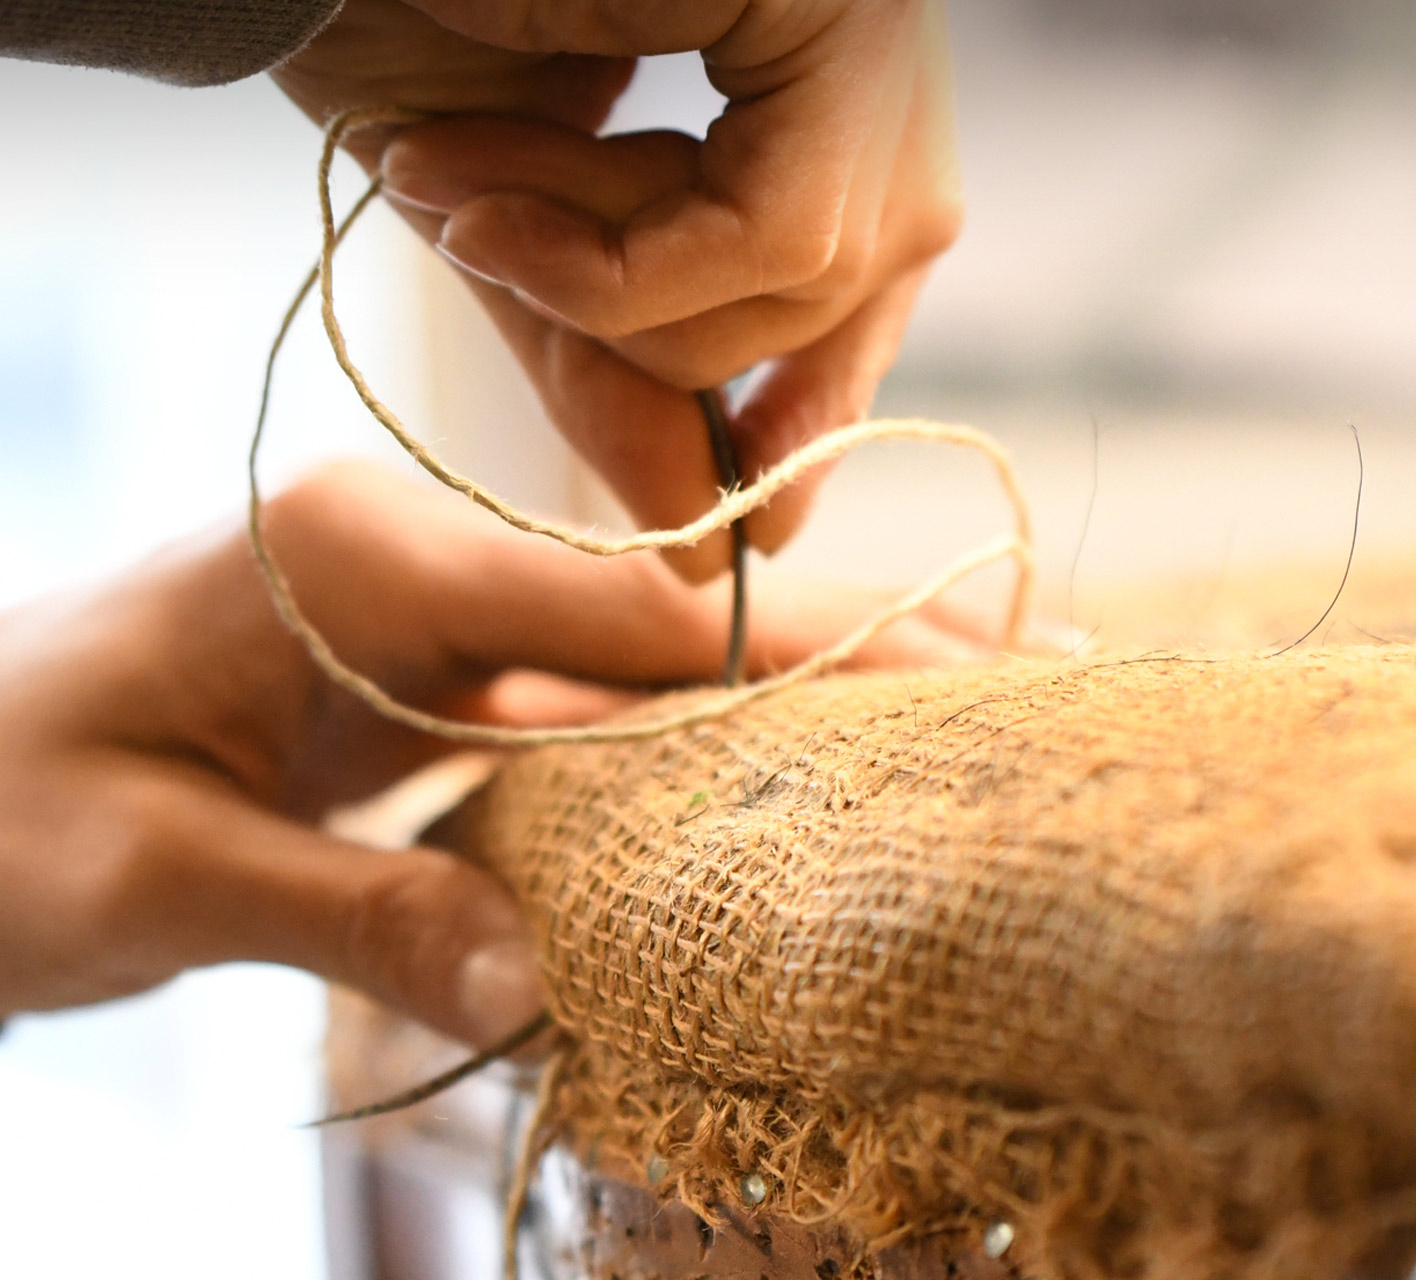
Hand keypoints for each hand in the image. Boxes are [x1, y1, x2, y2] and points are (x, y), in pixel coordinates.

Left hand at [0, 464, 994, 1043]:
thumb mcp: (148, 874)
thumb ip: (351, 912)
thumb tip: (543, 984)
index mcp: (354, 551)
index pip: (625, 605)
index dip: (801, 652)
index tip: (961, 684)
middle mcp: (414, 556)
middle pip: (676, 612)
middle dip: (854, 644)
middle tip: (1030, 669)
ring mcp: (431, 617)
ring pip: (656, 658)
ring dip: (804, 691)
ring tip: (964, 716)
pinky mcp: (432, 681)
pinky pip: (598, 710)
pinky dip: (711, 741)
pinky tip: (808, 767)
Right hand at [272, 0, 961, 579]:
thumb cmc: (414, 18)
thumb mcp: (523, 234)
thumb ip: (615, 372)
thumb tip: (701, 555)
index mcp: (821, 103)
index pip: (859, 296)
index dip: (803, 419)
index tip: (753, 535)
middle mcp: (879, 71)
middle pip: (826, 312)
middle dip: (634, 335)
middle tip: (471, 248)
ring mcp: (879, 40)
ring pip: (801, 290)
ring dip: (593, 287)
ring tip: (446, 187)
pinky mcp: (849, 16)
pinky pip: (778, 246)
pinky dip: (618, 275)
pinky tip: (487, 208)